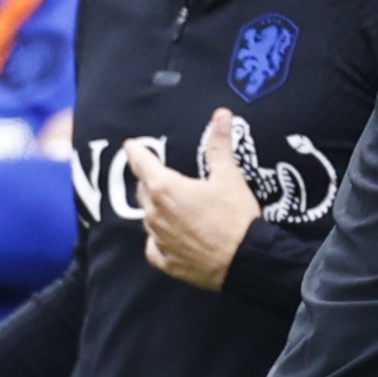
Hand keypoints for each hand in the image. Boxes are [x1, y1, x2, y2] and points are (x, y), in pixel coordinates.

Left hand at [131, 123, 258, 291]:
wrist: (246, 260)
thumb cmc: (236, 218)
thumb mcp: (229, 177)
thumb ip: (219, 146)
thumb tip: (221, 115)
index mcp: (165, 188)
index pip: (141, 162)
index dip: (136, 151)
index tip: (131, 146)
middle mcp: (155, 213)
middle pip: (143, 190)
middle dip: (150, 181)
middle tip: (162, 176)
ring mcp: (159, 239)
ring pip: (149, 218)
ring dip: (157, 209)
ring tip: (173, 206)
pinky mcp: (167, 261)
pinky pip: (154, 247)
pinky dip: (159, 240)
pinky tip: (170, 237)